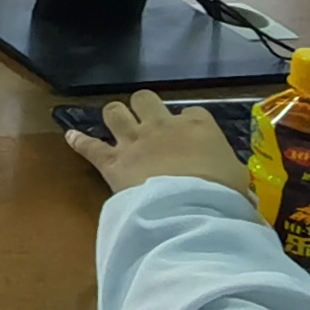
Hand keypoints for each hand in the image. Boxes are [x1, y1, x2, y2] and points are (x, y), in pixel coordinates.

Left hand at [65, 91, 252, 197]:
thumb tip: (236, 187)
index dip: (189, 122)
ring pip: (115, 111)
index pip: (193, 112)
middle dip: (145, 107)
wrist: (192, 210)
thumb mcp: (239, 181)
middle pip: (147, 99)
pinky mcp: (113, 161)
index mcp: (199, 126)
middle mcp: (164, 126)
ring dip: (115, 115)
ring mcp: (135, 141)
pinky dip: (80, 141)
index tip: (190, 137)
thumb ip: (230, 173)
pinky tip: (71, 136)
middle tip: (148, 122)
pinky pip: (90, 146)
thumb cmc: (224, 196)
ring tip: (115, 121)